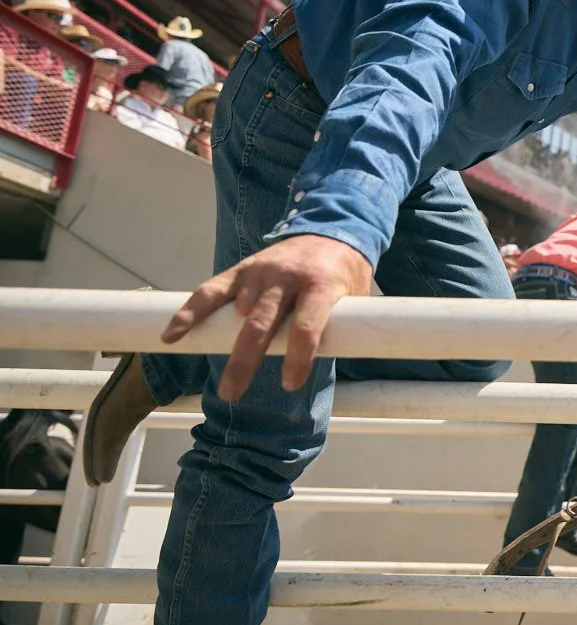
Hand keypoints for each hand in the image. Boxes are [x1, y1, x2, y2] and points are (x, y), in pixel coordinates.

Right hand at [164, 234, 373, 400]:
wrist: (333, 230)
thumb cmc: (344, 274)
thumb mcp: (355, 297)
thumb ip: (345, 325)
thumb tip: (339, 364)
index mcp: (321, 285)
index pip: (306, 325)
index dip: (298, 356)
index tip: (290, 383)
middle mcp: (287, 278)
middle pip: (263, 324)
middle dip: (247, 361)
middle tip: (233, 393)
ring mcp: (262, 273)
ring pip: (238, 313)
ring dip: (228, 349)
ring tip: (223, 387)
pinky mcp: (242, 270)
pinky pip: (211, 291)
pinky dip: (190, 312)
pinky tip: (172, 335)